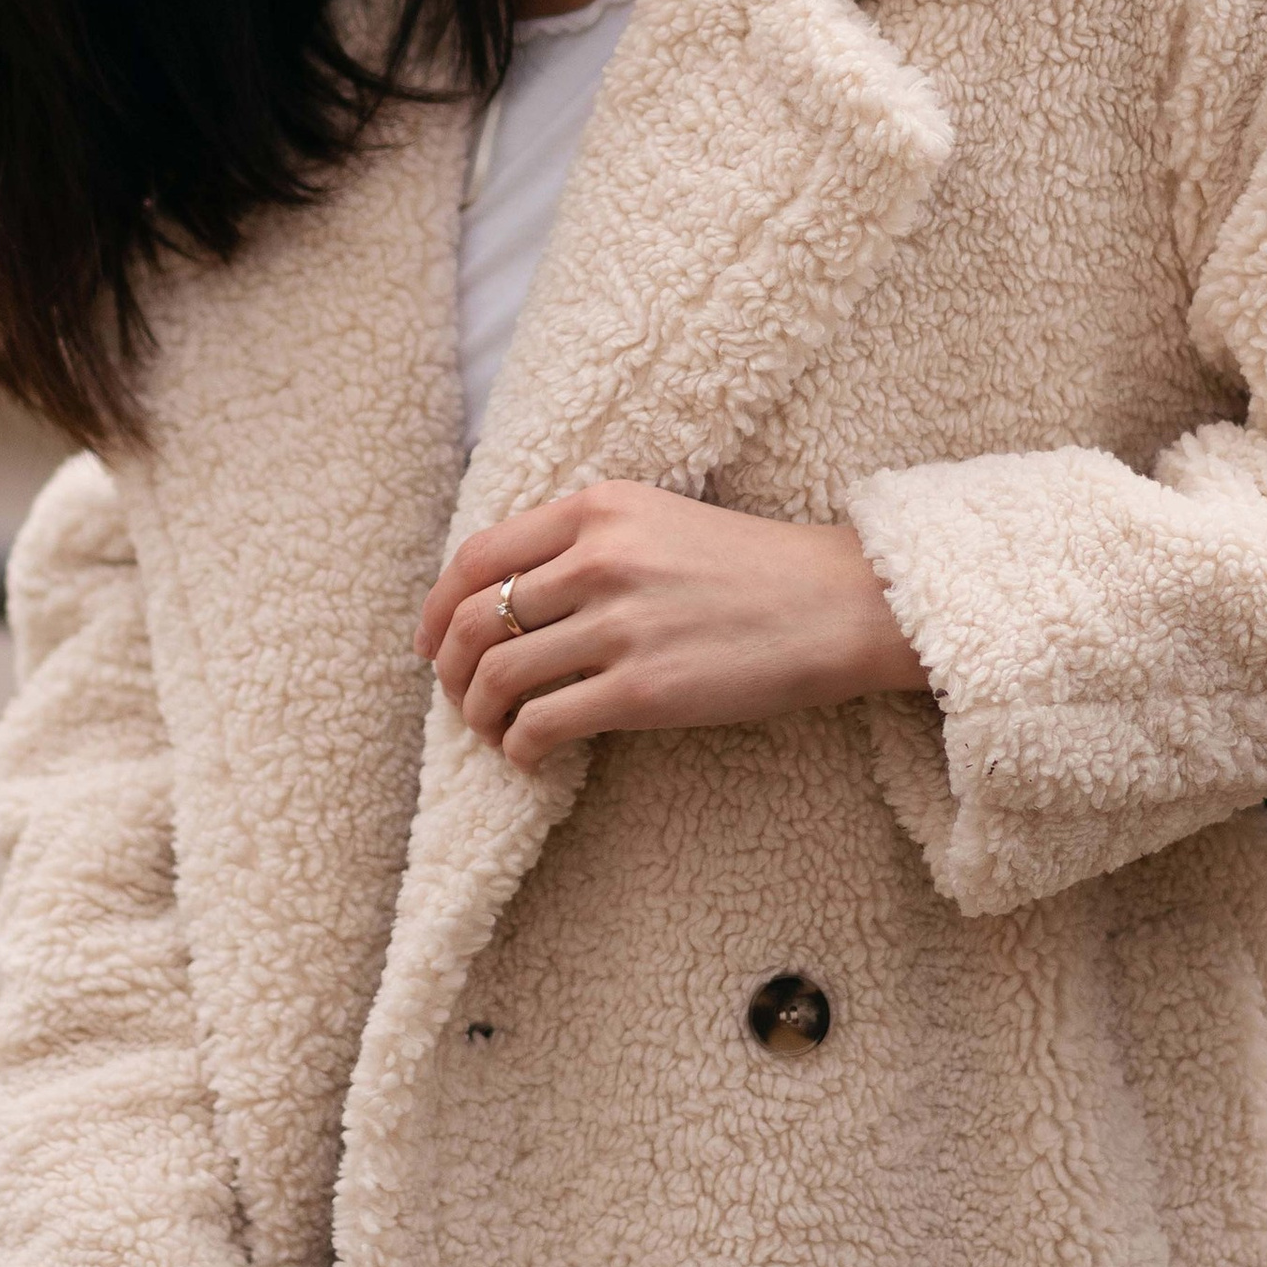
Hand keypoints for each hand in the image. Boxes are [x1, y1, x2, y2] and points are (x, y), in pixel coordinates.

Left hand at [417, 482, 927, 770]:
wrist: (836, 605)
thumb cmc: (749, 567)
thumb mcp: (657, 520)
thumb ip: (585, 541)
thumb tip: (505, 596)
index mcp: (596, 510)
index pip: (476, 556)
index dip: (436, 607)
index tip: (431, 643)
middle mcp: (597, 559)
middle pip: (473, 619)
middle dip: (451, 670)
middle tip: (461, 698)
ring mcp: (618, 625)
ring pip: (497, 675)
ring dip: (480, 715)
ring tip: (496, 732)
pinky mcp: (641, 690)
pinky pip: (542, 723)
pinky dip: (520, 748)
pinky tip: (532, 757)